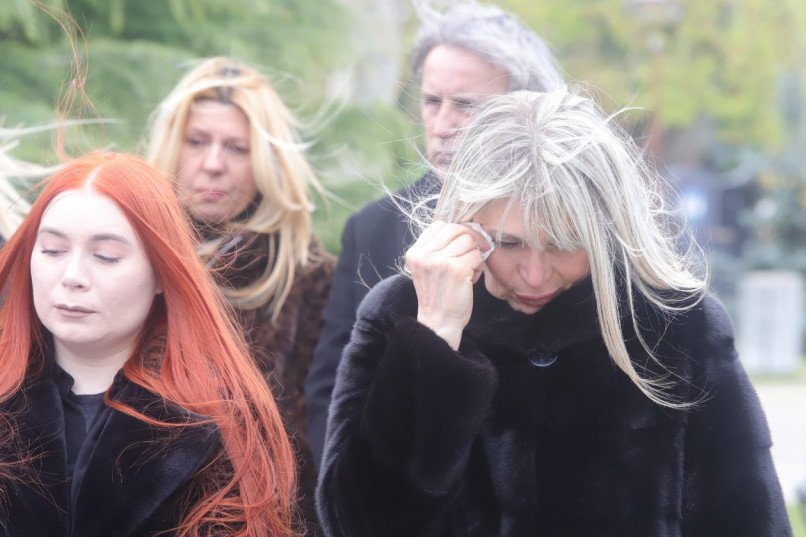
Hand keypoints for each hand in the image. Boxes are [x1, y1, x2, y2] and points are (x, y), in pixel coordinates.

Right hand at [405, 221, 483, 348]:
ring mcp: (440, 261)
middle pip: (456, 229)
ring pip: (469, 241)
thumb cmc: (438, 295)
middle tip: (471, 256)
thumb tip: (462, 228)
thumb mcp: (427, 268)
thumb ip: (436, 248)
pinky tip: (472, 278)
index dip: (454, 233)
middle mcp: (424, 255)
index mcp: (415, 253)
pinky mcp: (457, 269)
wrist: (439, 322)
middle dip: (468, 240)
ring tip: (468, 271)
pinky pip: (477, 255)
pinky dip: (478, 267)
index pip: (439, 225)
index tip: (459, 246)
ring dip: (474, 255)